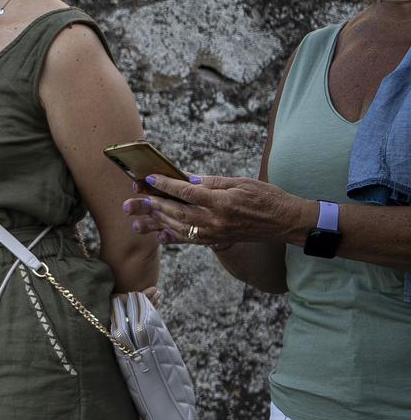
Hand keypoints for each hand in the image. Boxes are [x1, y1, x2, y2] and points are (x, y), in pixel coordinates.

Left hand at [124, 172, 305, 250]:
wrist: (285, 222)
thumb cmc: (267, 198)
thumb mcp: (241, 182)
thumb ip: (213, 182)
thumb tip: (188, 179)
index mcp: (222, 202)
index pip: (187, 192)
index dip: (165, 185)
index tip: (149, 178)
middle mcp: (215, 220)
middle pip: (176, 212)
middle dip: (153, 205)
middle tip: (133, 200)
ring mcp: (215, 233)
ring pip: (178, 227)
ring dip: (156, 222)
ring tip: (138, 217)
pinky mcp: (216, 240)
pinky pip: (189, 240)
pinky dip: (172, 237)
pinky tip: (158, 234)